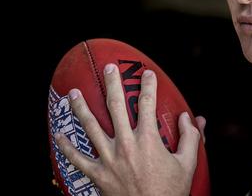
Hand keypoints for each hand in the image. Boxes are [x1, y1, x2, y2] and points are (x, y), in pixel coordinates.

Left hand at [54, 64, 200, 195]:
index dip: (148, 85)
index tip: (147, 73)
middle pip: (116, 106)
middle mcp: (126, 144)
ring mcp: (109, 159)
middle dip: (113, 84)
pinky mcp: (97, 174)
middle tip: (110, 68)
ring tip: (75, 92)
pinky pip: (77, 158)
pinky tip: (59, 134)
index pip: (148, 104)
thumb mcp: (187, 164)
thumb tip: (192, 118)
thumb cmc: (170, 192)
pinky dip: (66, 146)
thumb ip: (190, 138)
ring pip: (91, 126)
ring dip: (81, 107)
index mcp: (148, 140)